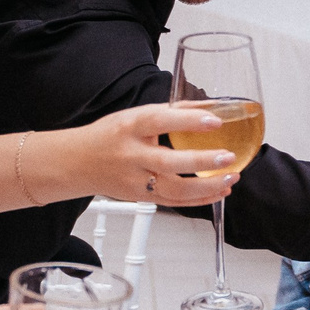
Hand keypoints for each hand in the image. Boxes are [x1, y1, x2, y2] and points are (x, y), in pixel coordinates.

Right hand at [58, 104, 237, 207]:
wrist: (78, 163)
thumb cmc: (109, 136)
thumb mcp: (135, 116)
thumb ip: (172, 112)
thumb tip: (208, 106)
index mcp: (129, 127)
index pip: (159, 121)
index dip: (188, 121)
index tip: (215, 120)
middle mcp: (131, 155)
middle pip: (168, 162)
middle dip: (203, 162)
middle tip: (228, 157)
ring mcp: (135, 181)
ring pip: (174, 190)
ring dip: (207, 186)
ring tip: (231, 177)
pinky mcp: (141, 198)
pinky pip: (174, 203)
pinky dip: (199, 199)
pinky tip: (218, 192)